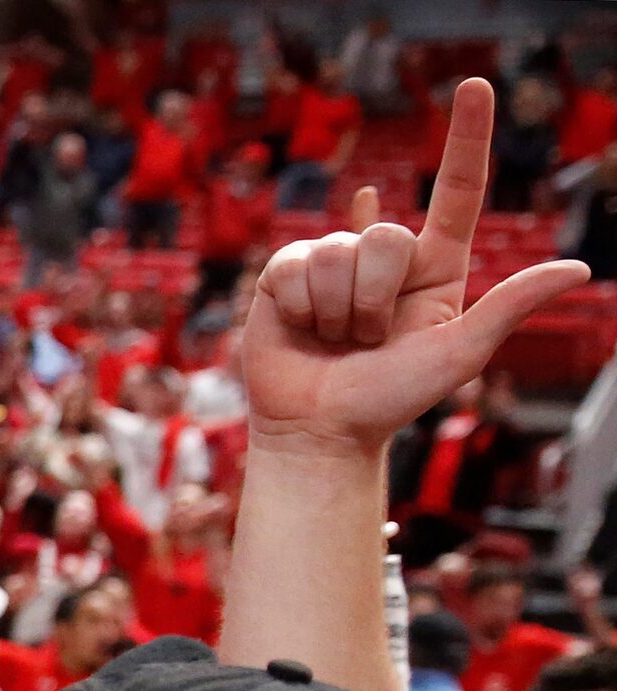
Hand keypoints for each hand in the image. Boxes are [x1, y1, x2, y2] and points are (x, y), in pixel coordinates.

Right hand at [243, 78, 588, 457]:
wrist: (318, 430)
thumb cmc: (389, 399)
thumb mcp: (460, 355)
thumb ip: (510, 306)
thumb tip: (580, 269)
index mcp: (435, 267)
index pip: (458, 190)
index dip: (466, 137)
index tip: (474, 85)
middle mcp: (385, 258)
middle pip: (387, 237)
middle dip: (376, 298)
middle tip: (367, 338)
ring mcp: (333, 262)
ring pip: (339, 253)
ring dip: (337, 310)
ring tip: (334, 338)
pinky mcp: (285, 274)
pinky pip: (296, 265)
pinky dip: (301, 306)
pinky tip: (302, 327)